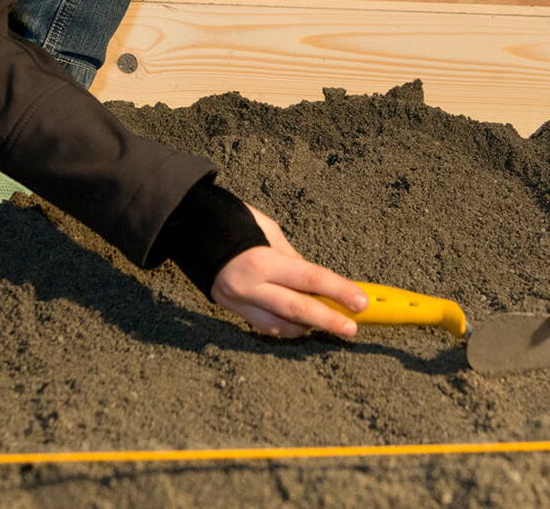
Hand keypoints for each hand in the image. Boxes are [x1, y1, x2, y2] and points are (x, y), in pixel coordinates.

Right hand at [210, 205, 368, 338]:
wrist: (188, 226)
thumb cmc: (233, 220)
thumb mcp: (269, 230)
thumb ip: (292, 258)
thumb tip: (314, 281)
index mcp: (262, 261)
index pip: (310, 280)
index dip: (339, 291)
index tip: (361, 302)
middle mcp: (249, 286)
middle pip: (297, 311)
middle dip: (328, 321)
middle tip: (351, 329)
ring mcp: (237, 301)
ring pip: (279, 327)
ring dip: (305, 328)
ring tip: (325, 325)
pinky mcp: (228, 308)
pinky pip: (262, 324)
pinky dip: (282, 326)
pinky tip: (297, 324)